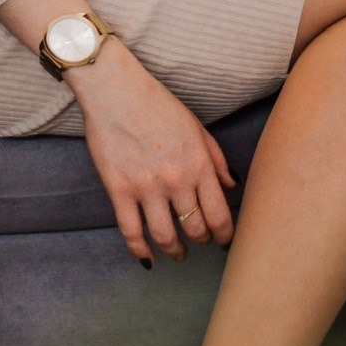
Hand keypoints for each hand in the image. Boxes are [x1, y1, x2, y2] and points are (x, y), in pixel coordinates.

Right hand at [66, 38, 236, 263]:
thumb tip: (231, 185)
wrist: (114, 89)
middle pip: (195, 228)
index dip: (225, 234)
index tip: (224, 239)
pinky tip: (147, 256)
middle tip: (200, 242)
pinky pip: (131, 231)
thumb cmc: (156, 103)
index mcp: (198, 164)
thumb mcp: (195, 126)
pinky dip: (139, 249)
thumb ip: (215, 158)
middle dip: (201, 240)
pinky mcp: (119, 189)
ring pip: (166, 236)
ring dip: (175, 250)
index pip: (219, 215)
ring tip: (177, 253)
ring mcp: (146, 187)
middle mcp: (176, 180)